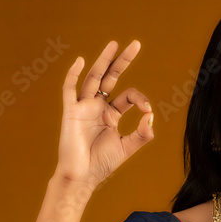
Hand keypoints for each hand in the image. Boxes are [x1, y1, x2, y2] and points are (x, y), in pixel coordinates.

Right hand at [55, 39, 153, 189]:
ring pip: (93, 78)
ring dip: (104, 61)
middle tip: (136, 44)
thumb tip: (151, 116)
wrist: (82, 177)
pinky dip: (73, 75)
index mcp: (111, 114)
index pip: (128, 96)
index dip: (140, 99)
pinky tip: (80, 61)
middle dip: (122, 61)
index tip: (148, 110)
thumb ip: (141, 134)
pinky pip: (69, 89)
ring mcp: (84, 107)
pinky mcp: (71, 112)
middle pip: (111, 77)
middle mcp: (98, 107)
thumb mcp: (126, 148)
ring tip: (114, 44)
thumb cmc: (101, 164)